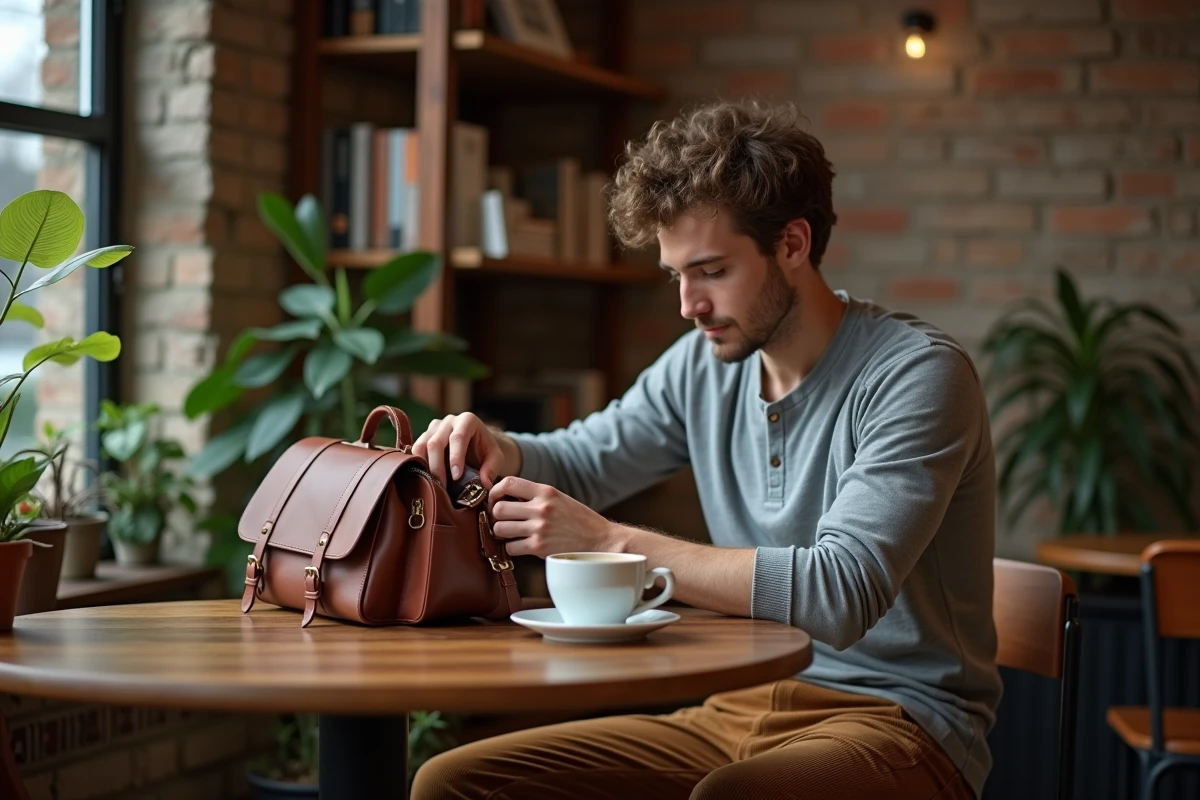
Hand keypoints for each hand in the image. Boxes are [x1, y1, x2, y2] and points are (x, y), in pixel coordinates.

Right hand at [412, 413, 504, 487]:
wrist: (476, 443)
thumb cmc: (485, 449)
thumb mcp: (496, 457)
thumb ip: (492, 469)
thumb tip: (484, 484)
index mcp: (467, 420)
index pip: (458, 437)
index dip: (456, 457)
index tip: (457, 476)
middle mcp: (448, 421)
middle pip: (436, 442)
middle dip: (438, 467)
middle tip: (442, 486)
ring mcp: (433, 428)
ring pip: (421, 446)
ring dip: (424, 467)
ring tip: (432, 484)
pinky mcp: (424, 437)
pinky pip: (415, 451)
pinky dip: (418, 465)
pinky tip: (424, 478)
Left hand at [489, 476, 615, 558]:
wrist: (600, 539)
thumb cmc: (578, 520)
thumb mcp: (559, 498)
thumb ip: (535, 496)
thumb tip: (506, 496)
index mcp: (546, 491)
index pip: (508, 482)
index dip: (494, 491)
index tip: (495, 499)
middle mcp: (541, 507)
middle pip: (498, 508)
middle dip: (495, 516)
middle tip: (500, 520)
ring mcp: (539, 528)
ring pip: (500, 529)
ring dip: (501, 533)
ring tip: (510, 534)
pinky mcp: (539, 547)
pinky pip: (510, 547)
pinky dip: (512, 548)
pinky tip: (521, 546)